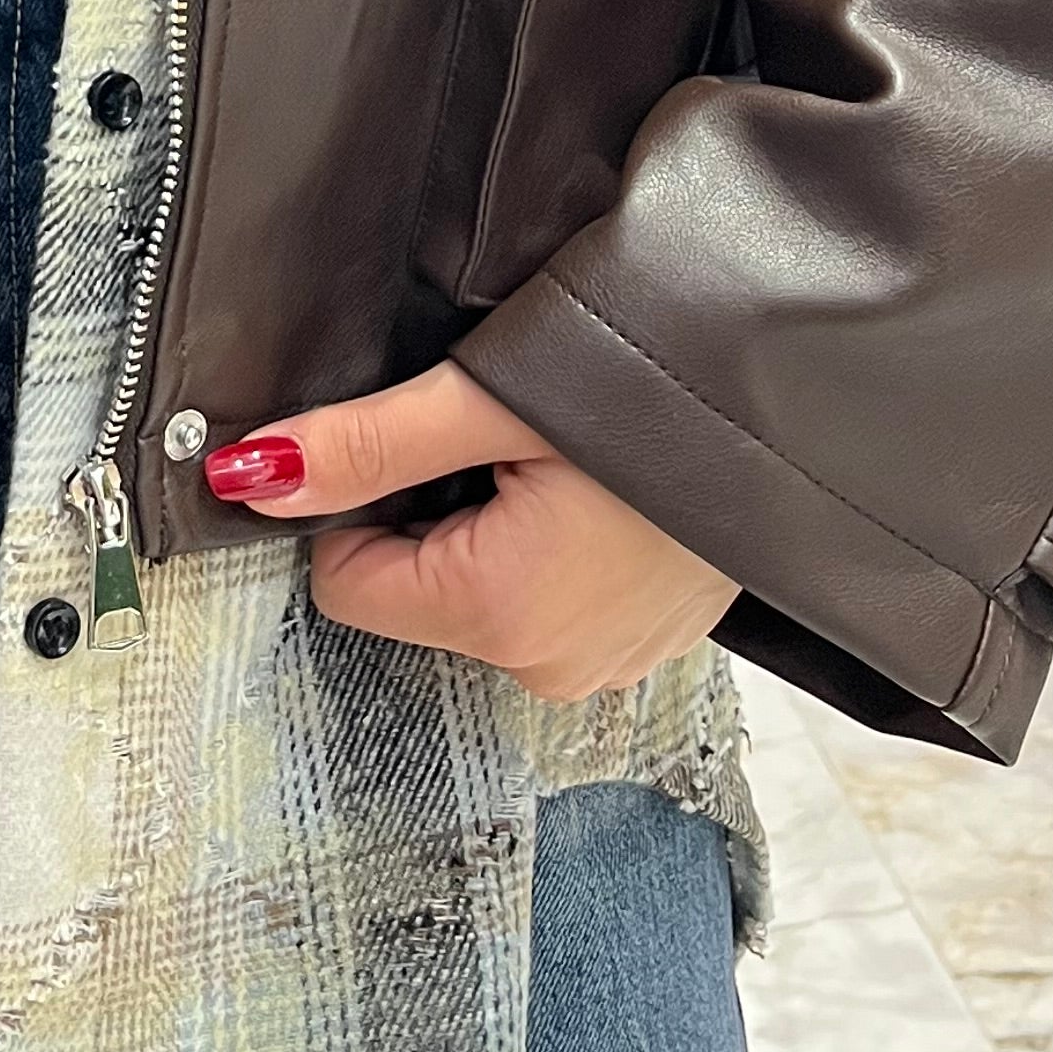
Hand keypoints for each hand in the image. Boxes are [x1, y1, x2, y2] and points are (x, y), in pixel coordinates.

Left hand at [204, 362, 734, 701]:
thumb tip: (250, 480)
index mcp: (502, 617)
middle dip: (430, 513)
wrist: (802, 398)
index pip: (348, 583)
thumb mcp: (488, 400)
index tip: (422, 442)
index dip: (360, 502)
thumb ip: (363, 445)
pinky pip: (546, 598)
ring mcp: (604, 663)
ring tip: (558, 464)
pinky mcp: (642, 640)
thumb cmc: (654, 384)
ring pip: (477, 592)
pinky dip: (548, 543)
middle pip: (413, 591)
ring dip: (490, 525)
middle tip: (503, 444)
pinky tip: (594, 491)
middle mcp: (550, 668)